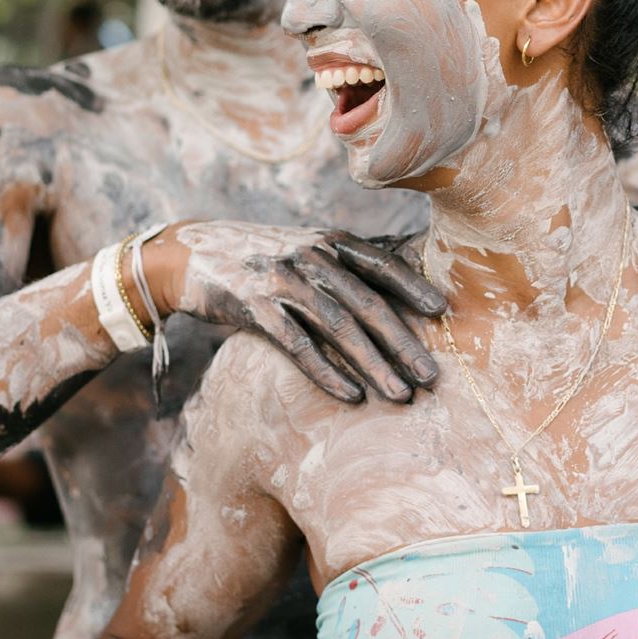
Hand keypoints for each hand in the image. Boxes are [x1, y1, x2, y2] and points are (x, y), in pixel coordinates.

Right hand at [142, 223, 443, 404]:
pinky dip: (328, 372)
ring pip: (339, 327)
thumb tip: (400, 283)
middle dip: (404, 343)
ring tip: (402, 395)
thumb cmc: (262, 259)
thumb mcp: (306, 248)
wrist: (193, 254)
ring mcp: (282, 281)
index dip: (414, 286)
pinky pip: (298, 345)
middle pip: (368, 303)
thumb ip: (346, 265)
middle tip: (432, 376)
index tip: (444, 312)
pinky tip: (352, 396)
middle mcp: (311, 258)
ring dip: (375, 364)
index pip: (383, 263)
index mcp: (329, 242)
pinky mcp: (254, 307)